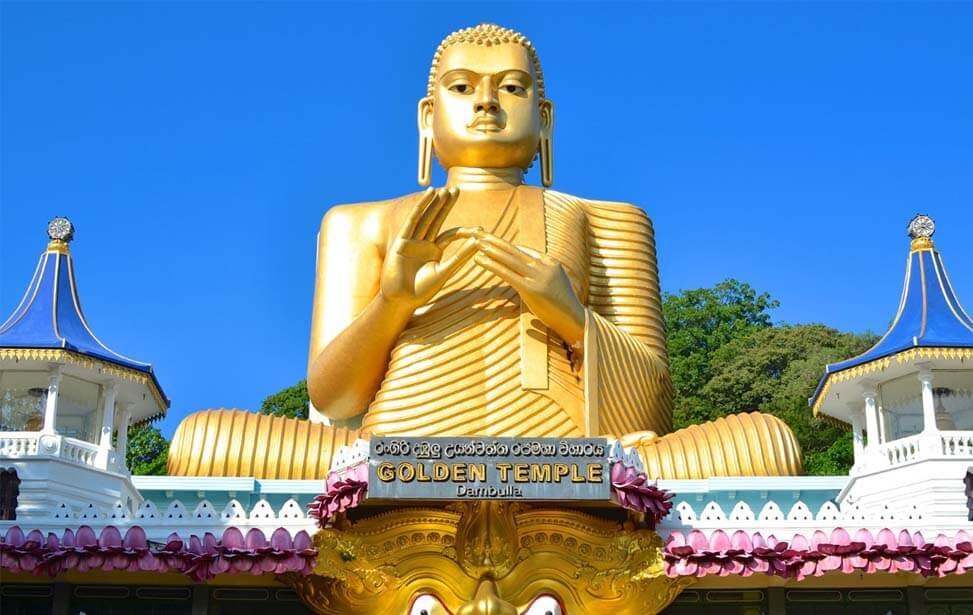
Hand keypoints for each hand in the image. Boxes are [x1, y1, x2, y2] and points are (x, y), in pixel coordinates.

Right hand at [380, 187, 478, 312]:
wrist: (401, 300)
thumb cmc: (422, 290)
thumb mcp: (445, 272)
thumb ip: (460, 257)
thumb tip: (478, 242)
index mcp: (434, 251)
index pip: (451, 234)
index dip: (465, 231)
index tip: (481, 231)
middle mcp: (423, 243)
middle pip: (437, 219)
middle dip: (445, 204)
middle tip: (456, 189)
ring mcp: (412, 241)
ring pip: (425, 217)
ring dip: (434, 203)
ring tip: (444, 189)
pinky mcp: (402, 241)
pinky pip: (413, 221)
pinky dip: (420, 207)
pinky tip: (429, 196)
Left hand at [474, 231, 585, 347]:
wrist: (575, 320)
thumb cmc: (562, 306)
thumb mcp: (553, 285)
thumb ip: (540, 276)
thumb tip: (525, 274)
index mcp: (550, 262)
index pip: (523, 251)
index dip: (505, 245)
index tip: (491, 239)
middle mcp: (544, 266)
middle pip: (514, 250)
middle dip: (494, 240)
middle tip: (478, 232)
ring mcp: (538, 277)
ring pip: (509, 259)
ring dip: (490, 249)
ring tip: (476, 241)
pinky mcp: (531, 289)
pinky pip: (507, 274)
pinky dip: (492, 265)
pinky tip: (480, 259)